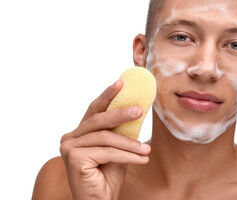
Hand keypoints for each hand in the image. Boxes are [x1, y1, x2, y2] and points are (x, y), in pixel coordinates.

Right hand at [60, 80, 150, 199]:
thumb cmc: (109, 175)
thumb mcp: (119, 147)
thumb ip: (122, 130)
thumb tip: (137, 107)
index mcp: (80, 132)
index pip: (95, 109)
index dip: (108, 95)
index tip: (122, 82)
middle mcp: (70, 137)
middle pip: (99, 120)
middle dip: (121, 114)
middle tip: (139, 110)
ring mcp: (69, 147)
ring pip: (106, 138)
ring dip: (130, 144)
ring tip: (146, 150)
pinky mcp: (74, 159)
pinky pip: (106, 152)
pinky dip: (127, 155)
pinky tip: (141, 159)